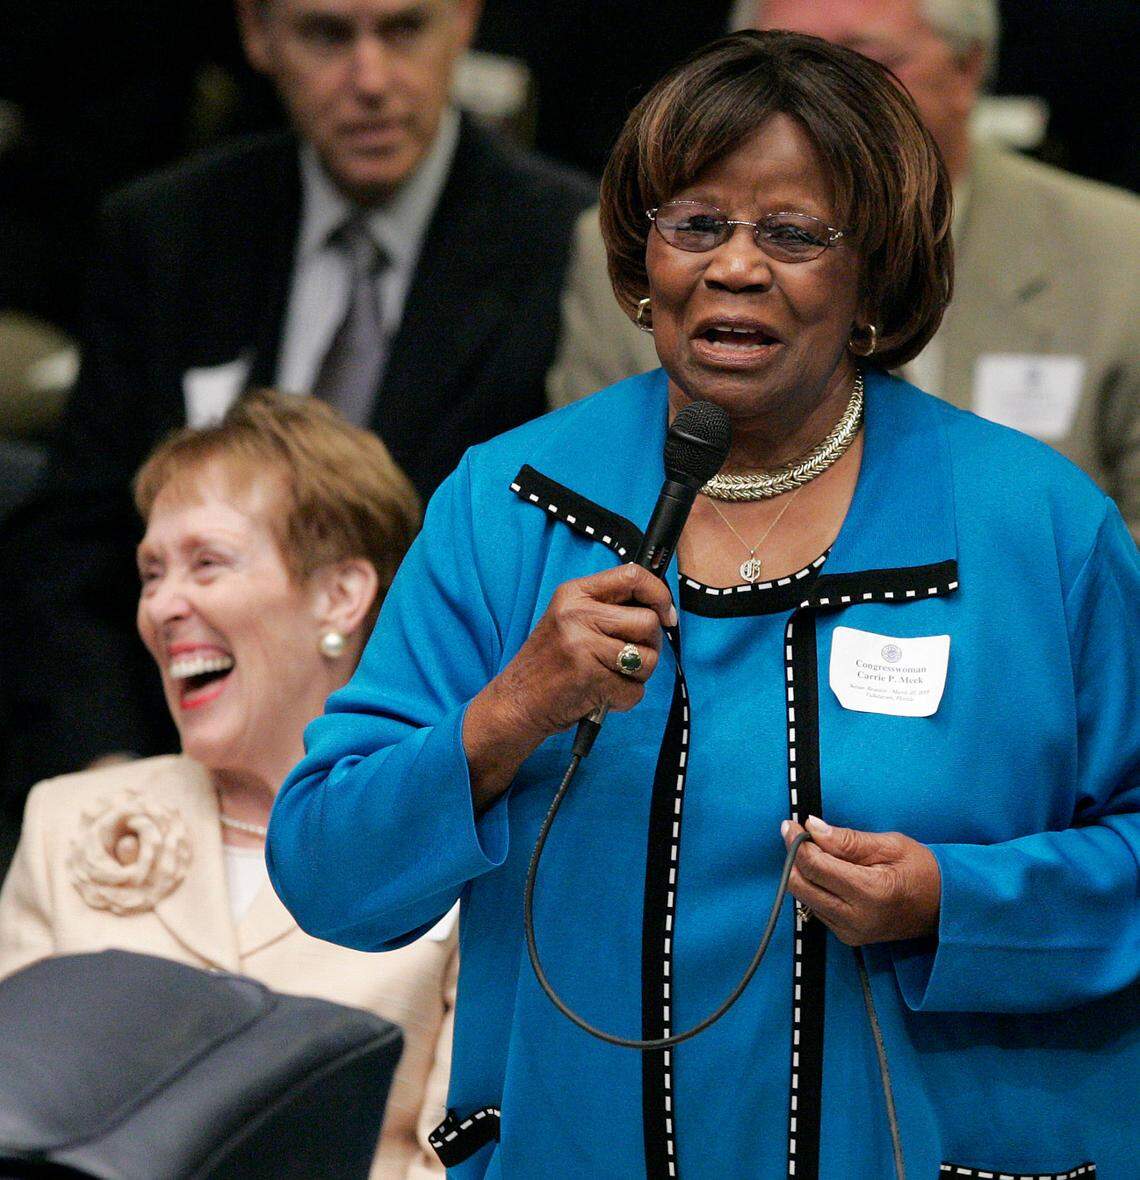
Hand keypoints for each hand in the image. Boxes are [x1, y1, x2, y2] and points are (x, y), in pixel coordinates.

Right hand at [464, 563, 676, 808]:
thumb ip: (607, 608)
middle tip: (627, 658)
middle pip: (648, 622)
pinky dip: (624, 698)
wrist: (516, 702)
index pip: (633, 575)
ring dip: (638, 675)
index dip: (659, 594)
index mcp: (574, 593)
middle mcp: (577, 614)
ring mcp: (583, 645)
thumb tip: (660, 608)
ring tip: (610, 677)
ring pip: (648, 658)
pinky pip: (635, 690)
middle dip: (649, 645)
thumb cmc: (550, 663)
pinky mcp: (591, 677)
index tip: (666, 614)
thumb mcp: (569, 619)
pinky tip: (601, 695)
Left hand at [781, 815, 940, 945]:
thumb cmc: (922, 870)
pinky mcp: (848, 937)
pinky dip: (814, 887)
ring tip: (817, 851)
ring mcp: (850, 932)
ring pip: (804, 898)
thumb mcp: (890, 845)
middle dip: (795, 857)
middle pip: (801, 885)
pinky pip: (816, 908)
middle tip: (801, 835)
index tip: (792, 824)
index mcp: (870, 892)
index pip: (815, 866)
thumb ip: (847, 840)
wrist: (945, 908)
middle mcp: (855, 918)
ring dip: (803, 872)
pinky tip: (828, 872)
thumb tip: (812, 827)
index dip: (797, 843)